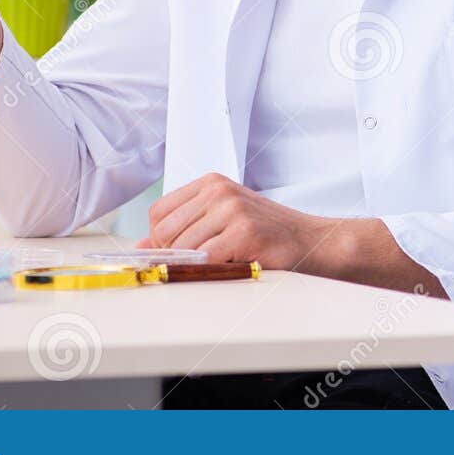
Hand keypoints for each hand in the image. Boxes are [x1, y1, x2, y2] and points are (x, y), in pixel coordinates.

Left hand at [139, 171, 346, 270]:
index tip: (175, 254)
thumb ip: (185, 229)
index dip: (159, 239)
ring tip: (221, 265)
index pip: (159, 212)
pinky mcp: (244, 231)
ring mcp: (232, 209)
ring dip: (195, 266)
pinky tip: (230, 267)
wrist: (312, 241)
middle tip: (198, 265)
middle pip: (165, 231)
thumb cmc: (268, 234)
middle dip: (174, 255)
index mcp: (211, 183)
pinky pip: (205, 259)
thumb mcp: (223, 221)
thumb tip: (141, 245)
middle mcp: (219, 190)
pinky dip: (210, 271)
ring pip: (183, 248)